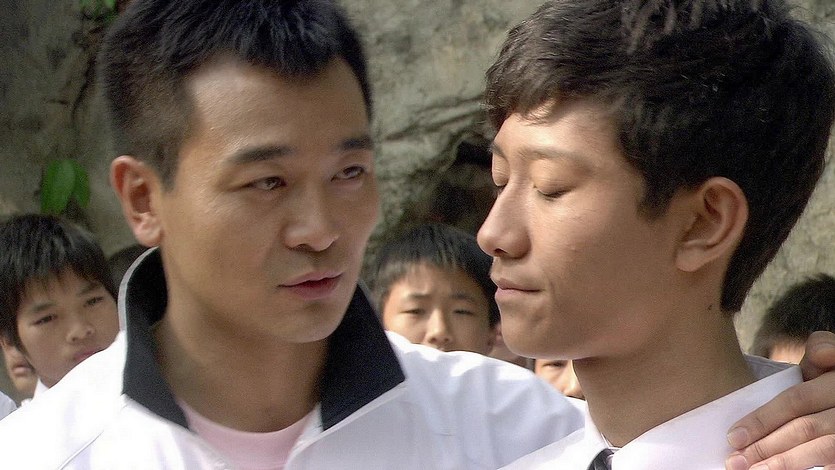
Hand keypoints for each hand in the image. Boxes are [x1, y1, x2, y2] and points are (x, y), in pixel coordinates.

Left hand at [725, 331, 834, 469]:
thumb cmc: (833, 380)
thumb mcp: (829, 362)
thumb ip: (821, 352)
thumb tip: (820, 353)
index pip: (795, 400)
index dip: (763, 419)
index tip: (732, 436)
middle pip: (804, 429)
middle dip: (766, 446)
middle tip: (735, 460)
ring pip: (820, 450)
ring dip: (782, 463)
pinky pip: (830, 463)